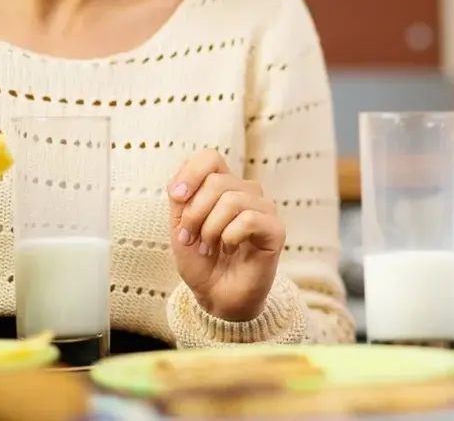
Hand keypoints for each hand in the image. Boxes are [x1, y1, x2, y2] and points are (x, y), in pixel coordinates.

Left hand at [168, 149, 284, 321]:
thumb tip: (181, 180)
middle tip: (192, 238)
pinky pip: (248, 220)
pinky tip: (231, 249)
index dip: (190, 173)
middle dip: (195, 214)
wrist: (217, 296)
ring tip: (210, 247)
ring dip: (211, 229)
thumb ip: (180, 199)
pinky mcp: (275, 230)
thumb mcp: (180, 226)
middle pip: (216, 181)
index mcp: (225, 186)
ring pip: (232, 200)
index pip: (211, 157)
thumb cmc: (202, 261)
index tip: (177, 198)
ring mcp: (264, 210)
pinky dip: (230, 237)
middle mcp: (247, 192)